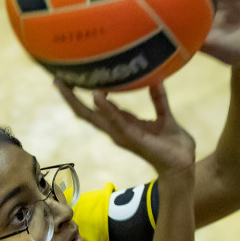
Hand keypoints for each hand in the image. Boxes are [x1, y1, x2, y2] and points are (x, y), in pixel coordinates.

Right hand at [56, 80, 196, 173]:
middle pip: (86, 113)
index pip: (95, 107)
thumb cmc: (173, 144)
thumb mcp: (164, 116)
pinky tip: (97, 95)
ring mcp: (121, 135)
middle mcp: (116, 130)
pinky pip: (116, 121)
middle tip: (56, 79)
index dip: (81, 94)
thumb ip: (158, 99)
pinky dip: (106, 108)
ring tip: (65, 84)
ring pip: (93, 117)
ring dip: (78, 101)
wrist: (183, 164)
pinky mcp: (131, 138)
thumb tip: (156, 79)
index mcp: (122, 123)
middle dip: (70, 97)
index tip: (69, 77)